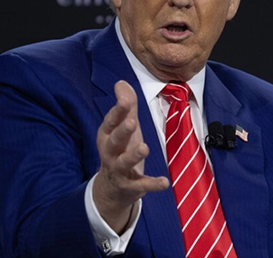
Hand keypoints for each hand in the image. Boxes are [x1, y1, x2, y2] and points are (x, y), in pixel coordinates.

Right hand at [92, 80, 168, 233]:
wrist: (110, 189)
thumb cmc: (119, 150)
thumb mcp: (122, 128)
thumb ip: (125, 106)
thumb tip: (121, 82)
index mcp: (107, 136)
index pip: (111, 121)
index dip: (118, 111)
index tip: (125, 100)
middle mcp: (110, 152)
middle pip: (114, 141)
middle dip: (122, 131)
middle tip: (132, 122)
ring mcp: (119, 170)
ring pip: (124, 163)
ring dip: (134, 156)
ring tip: (144, 148)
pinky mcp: (131, 187)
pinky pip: (141, 185)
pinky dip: (152, 184)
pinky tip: (165, 182)